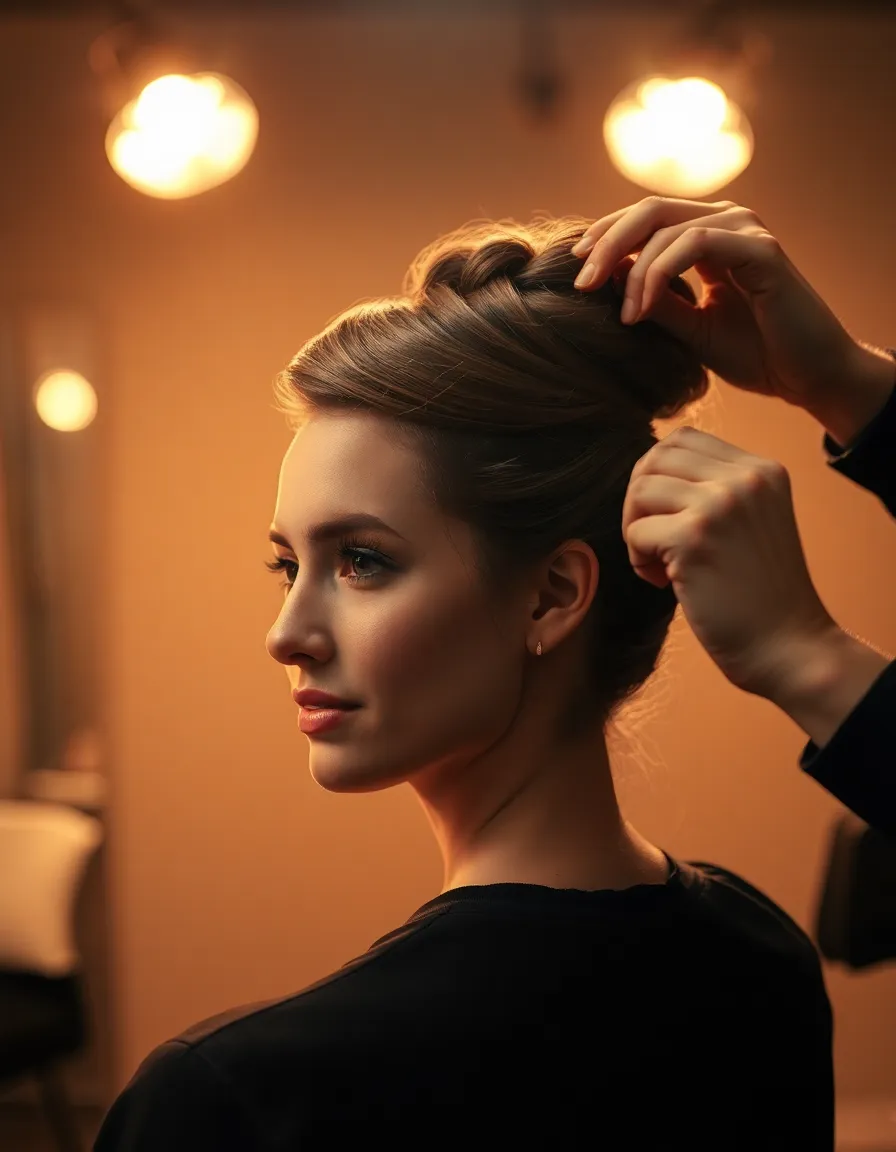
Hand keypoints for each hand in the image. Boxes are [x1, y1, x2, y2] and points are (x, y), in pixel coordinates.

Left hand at [571, 197, 866, 416]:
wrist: (806, 378)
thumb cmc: (754, 353)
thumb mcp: (689, 328)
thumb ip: (653, 299)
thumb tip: (608, 279)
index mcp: (709, 234)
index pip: (646, 218)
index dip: (606, 236)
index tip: (576, 270)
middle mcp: (727, 220)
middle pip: (649, 210)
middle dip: (607, 243)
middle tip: (581, 282)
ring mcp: (746, 229)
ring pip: (667, 227)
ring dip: (633, 270)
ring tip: (620, 314)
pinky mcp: (760, 249)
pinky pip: (696, 244)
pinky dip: (660, 274)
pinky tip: (641, 309)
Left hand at [622, 424, 837, 697]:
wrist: (790, 647)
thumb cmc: (760, 596)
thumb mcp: (751, 523)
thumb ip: (715, 491)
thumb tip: (646, 474)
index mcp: (762, 470)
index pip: (684, 438)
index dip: (658, 475)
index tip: (666, 516)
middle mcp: (745, 478)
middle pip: (656, 457)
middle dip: (639, 499)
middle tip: (652, 540)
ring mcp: (720, 505)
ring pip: (640, 490)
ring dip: (635, 529)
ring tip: (658, 563)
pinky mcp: (695, 538)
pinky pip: (636, 532)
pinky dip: (638, 559)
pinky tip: (663, 583)